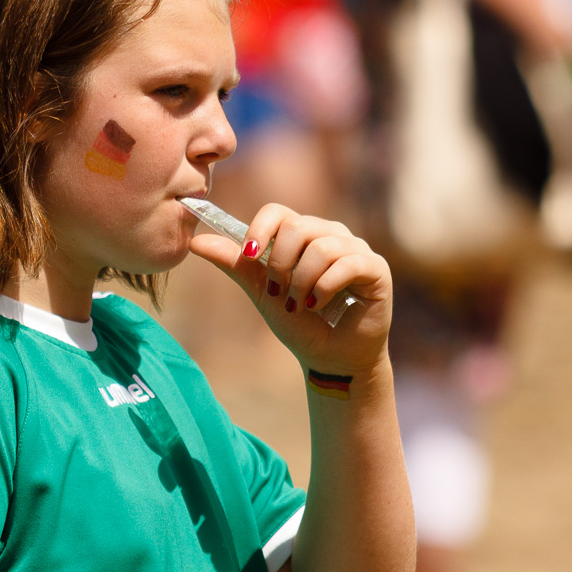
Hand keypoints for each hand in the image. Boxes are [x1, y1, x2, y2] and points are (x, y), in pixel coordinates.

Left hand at [189, 203, 392, 377]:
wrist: (330, 359)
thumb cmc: (299, 323)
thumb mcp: (261, 291)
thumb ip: (235, 264)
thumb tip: (195, 241)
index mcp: (303, 233)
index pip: (278, 212)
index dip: (260, 231)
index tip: (249, 257)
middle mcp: (331, 233)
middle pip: (297, 226)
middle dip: (280, 264)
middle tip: (279, 293)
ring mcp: (355, 248)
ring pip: (321, 247)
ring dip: (302, 282)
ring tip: (299, 305)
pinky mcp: (375, 268)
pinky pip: (346, 264)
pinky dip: (324, 288)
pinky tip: (318, 305)